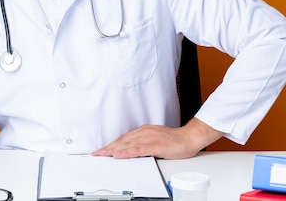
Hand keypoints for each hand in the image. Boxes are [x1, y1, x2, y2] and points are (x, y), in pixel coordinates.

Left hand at [92, 118, 222, 159]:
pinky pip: (137, 149)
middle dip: (108, 148)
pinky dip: (126, 152)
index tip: (102, 150)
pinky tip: (118, 155)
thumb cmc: (174, 141)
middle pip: (122, 141)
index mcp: (143, 131)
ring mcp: (149, 137)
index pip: (124, 139)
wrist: (188, 138)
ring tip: (103, 155)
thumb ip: (143, 144)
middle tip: (97, 153)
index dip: (111, 145)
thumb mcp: (155, 140)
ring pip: (127, 144)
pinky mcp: (154, 144)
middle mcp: (144, 132)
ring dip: (113, 150)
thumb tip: (132, 151)